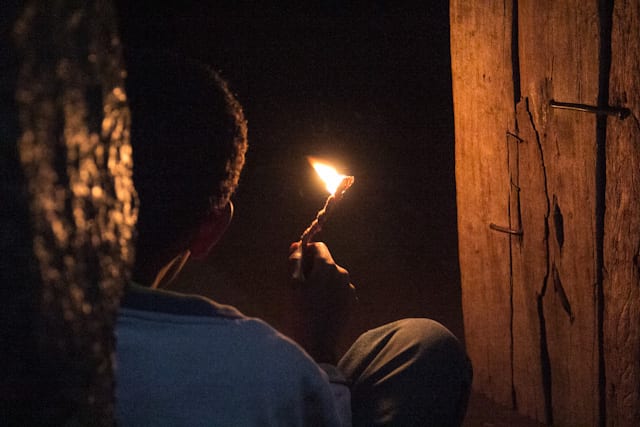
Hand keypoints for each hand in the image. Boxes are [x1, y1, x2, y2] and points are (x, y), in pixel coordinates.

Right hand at [287, 241, 357, 363]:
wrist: (317, 344)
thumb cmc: (301, 312)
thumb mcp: (293, 284)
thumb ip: (295, 261)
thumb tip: (297, 245)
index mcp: (328, 266)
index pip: (318, 247)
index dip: (306, 252)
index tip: (298, 264)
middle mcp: (343, 273)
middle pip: (326, 261)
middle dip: (313, 268)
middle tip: (299, 285)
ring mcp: (349, 288)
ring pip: (333, 276)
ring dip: (322, 281)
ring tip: (309, 299)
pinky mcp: (351, 302)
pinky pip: (339, 290)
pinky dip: (330, 293)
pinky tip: (320, 307)